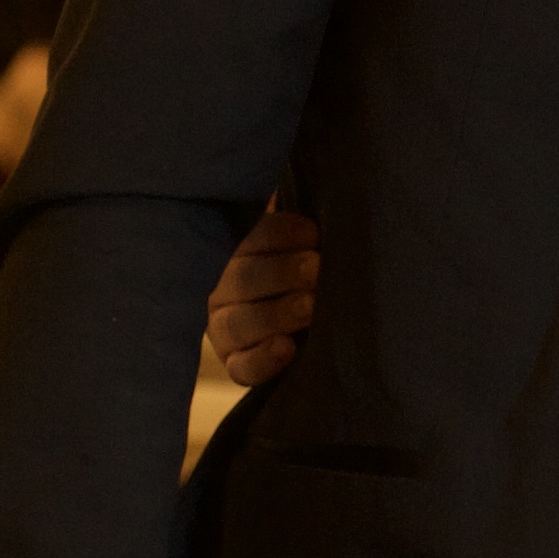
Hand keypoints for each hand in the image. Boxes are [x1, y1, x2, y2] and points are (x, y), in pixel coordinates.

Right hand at [205, 202, 318, 389]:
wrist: (317, 321)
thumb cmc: (317, 268)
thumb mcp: (313, 241)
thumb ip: (313, 225)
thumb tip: (333, 190)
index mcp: (240, 249)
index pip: (252, 236)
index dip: (279, 233)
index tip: (312, 233)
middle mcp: (226, 288)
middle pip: (243, 277)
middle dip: (281, 272)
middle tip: (316, 268)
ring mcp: (228, 328)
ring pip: (240, 322)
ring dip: (276, 313)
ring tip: (311, 306)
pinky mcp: (238, 364)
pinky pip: (243, 367)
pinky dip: (263, 359)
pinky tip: (286, 348)